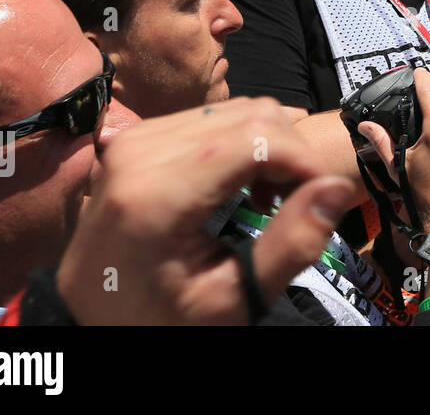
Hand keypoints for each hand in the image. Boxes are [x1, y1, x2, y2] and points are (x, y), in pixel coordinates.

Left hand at [56, 98, 352, 324]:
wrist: (91, 320)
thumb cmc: (161, 319)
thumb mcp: (231, 299)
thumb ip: (289, 244)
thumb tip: (338, 187)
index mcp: (157, 195)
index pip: (258, 137)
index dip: (304, 160)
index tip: (320, 198)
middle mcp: (139, 152)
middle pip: (251, 115)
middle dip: (291, 152)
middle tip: (294, 203)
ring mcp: (134, 139)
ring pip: (236, 109)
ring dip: (269, 146)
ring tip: (267, 198)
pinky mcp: (136, 137)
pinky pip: (211, 117)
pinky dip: (242, 143)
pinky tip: (239, 185)